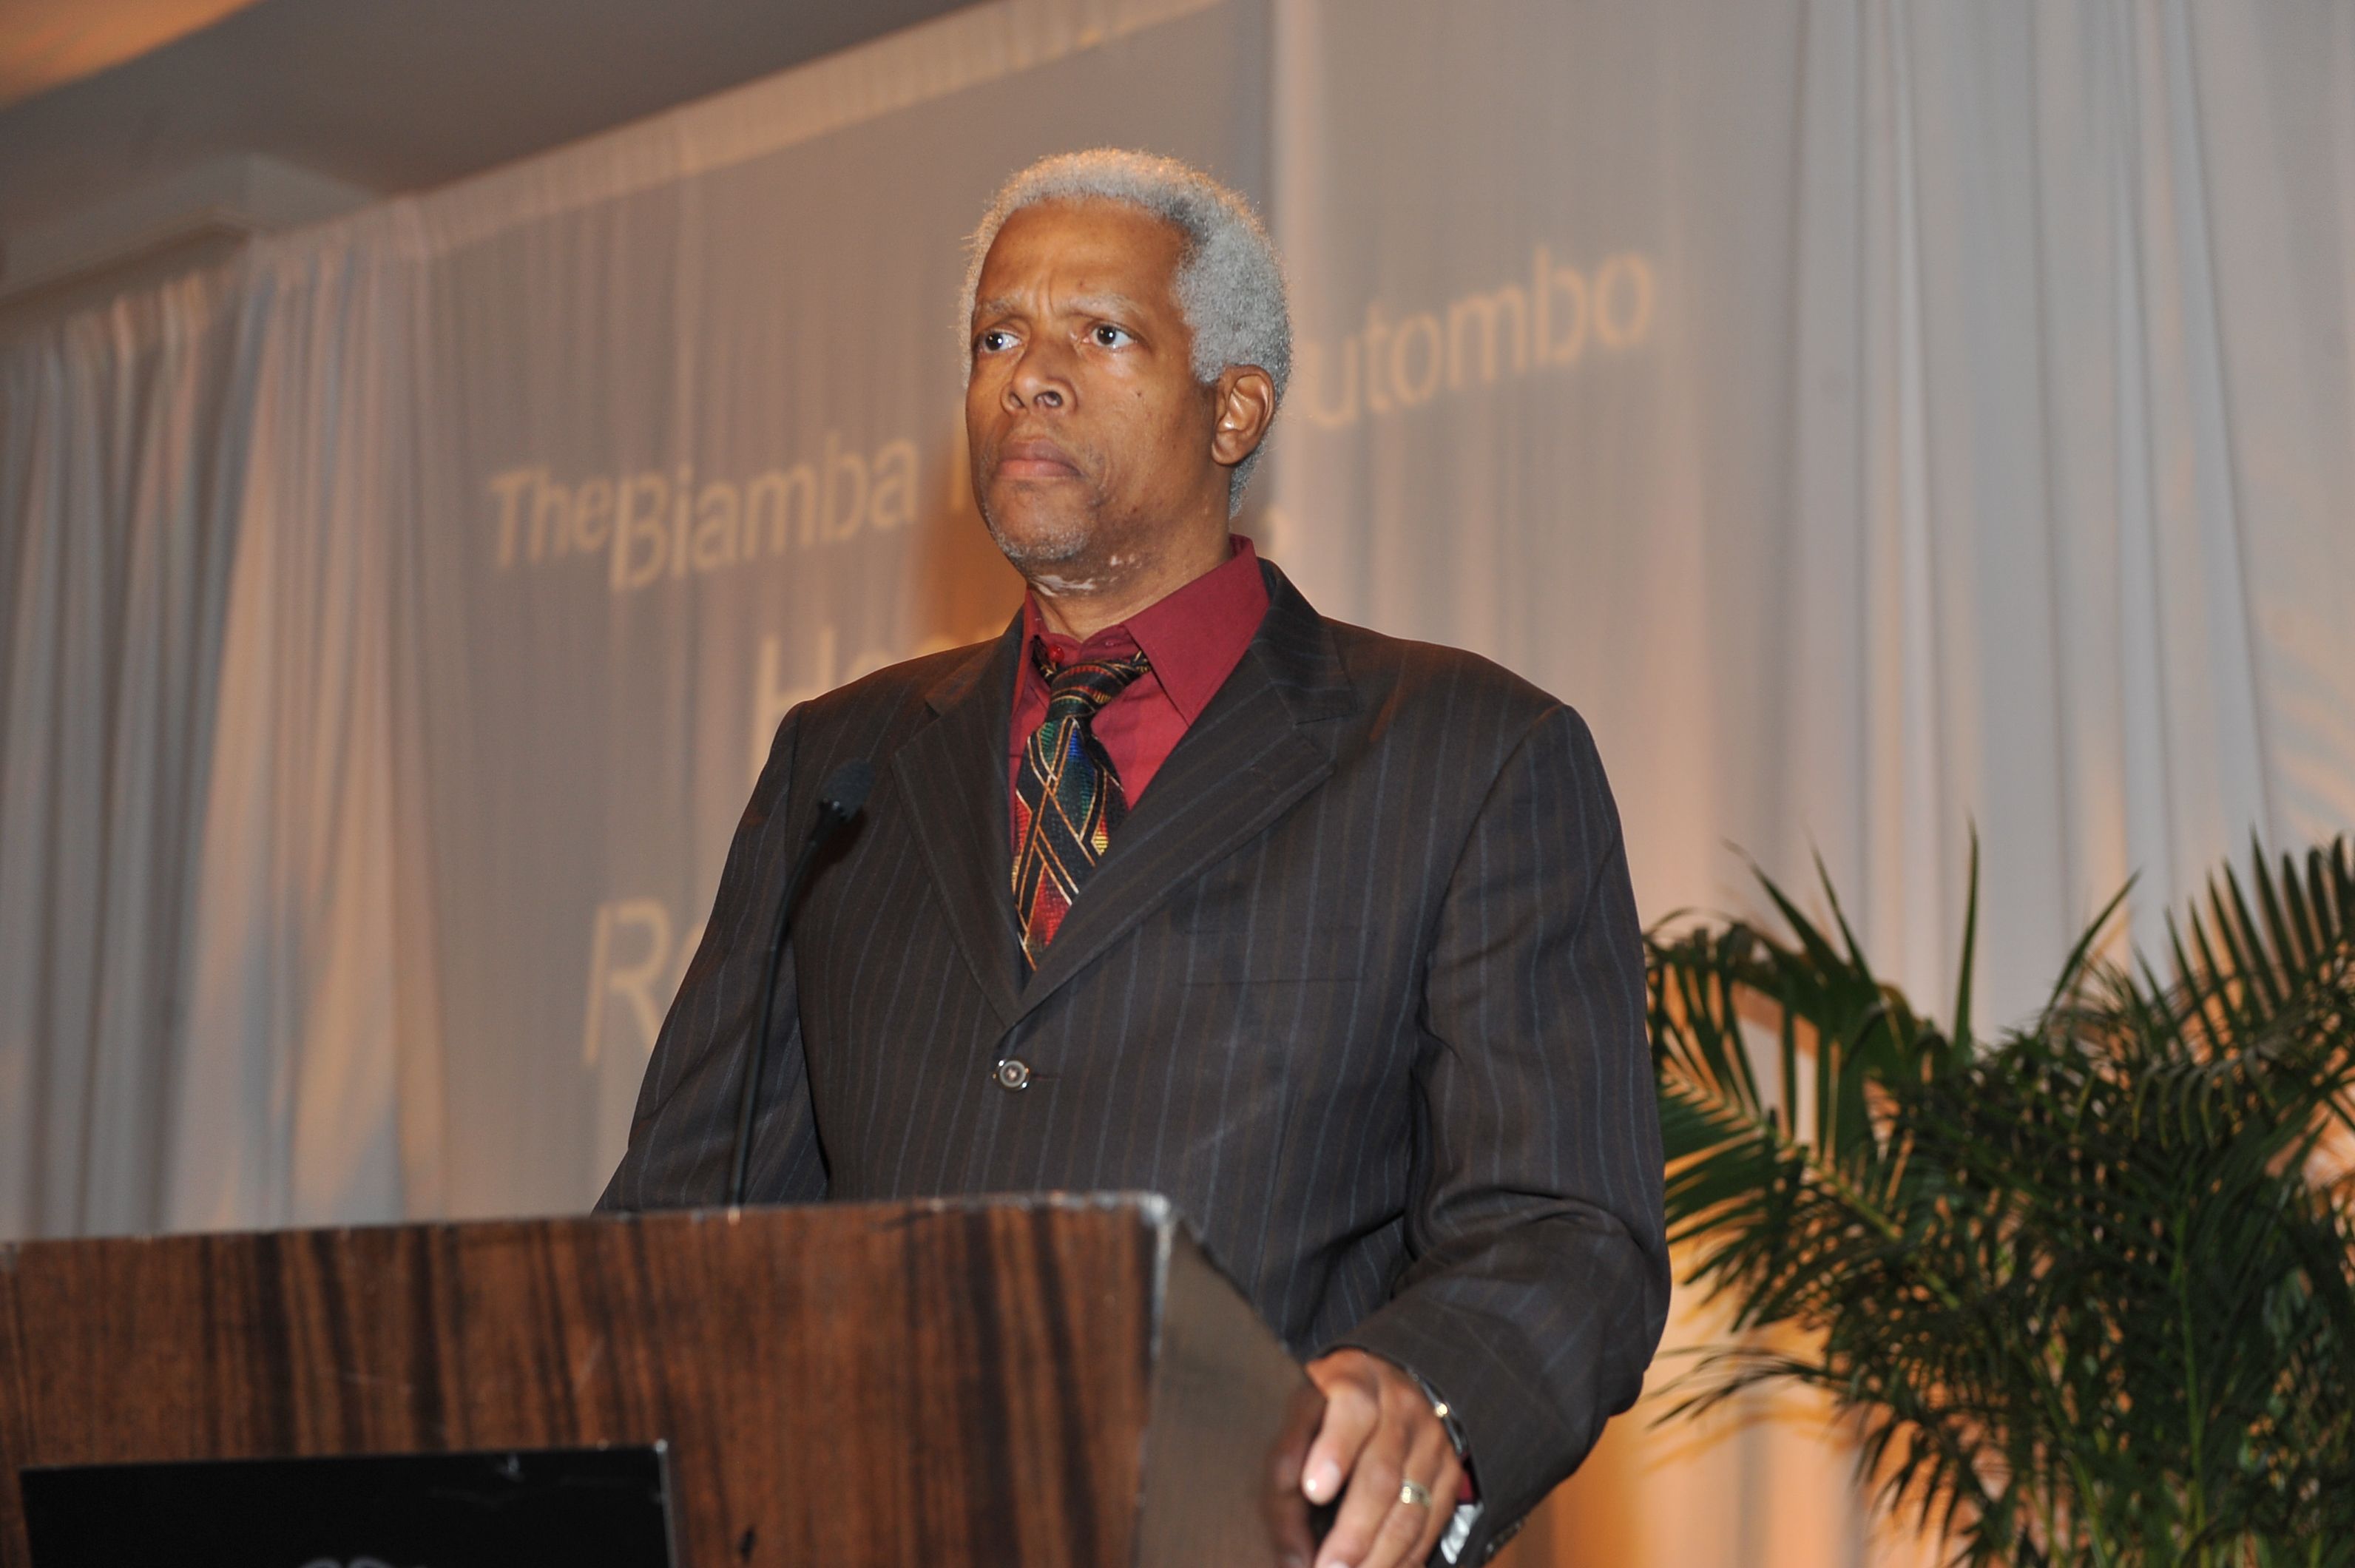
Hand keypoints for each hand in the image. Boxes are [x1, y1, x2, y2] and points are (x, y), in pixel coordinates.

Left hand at [1299, 1348, 1462, 1567]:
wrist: (1394, 1375)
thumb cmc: (1330, 1398)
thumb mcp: (1304, 1403)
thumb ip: (1288, 1456)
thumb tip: (1286, 1537)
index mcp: (1358, 1379)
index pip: (1352, 1408)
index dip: (1335, 1450)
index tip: (1314, 1490)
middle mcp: (1401, 1409)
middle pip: (1381, 1473)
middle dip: (1354, 1530)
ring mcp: (1431, 1443)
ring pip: (1410, 1508)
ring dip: (1379, 1556)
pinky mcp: (1449, 1473)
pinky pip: (1431, 1525)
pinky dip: (1406, 1559)